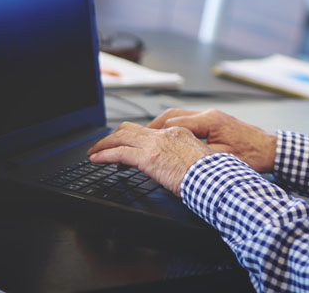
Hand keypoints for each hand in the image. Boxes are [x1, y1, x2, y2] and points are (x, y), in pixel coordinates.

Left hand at [88, 121, 210, 194]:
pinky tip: (96, 160)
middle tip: (103, 145)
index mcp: (178, 133)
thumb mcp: (196, 160)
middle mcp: (165, 134)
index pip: (149, 131)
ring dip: (104, 144)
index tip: (127, 145)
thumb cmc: (210, 175)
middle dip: (113, 136)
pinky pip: (119, 153)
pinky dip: (104, 155)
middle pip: (131, 128)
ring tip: (94, 152)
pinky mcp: (148, 157)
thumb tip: (176, 167)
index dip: (134, 137)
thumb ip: (183, 158)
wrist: (214, 178)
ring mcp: (155, 144)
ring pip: (121, 137)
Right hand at [147, 108, 276, 172]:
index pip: (173, 124)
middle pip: (171, 116)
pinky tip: (165, 140)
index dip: (154, 134)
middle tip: (135, 140)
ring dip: (159, 127)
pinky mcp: (213, 122)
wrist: (271, 150)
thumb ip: (199, 157)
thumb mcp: (223, 161)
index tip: (139, 143)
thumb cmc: (253, 156)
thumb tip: (175, 161)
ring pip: (177, 116)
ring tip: (144, 140)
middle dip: (150, 128)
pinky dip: (172, 129)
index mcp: (209, 121)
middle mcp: (208, 115)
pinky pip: (186, 122)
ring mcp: (210, 117)